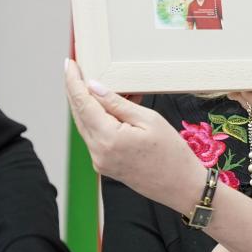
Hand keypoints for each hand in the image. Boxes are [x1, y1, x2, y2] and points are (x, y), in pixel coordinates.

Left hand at [64, 59, 205, 210]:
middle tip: (75, 68)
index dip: (73, 82)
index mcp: (108, 138)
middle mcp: (98, 151)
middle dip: (75, 90)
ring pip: (85, 125)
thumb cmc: (172, 153)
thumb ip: (117, 103)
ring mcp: (99, 161)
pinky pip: (95, 136)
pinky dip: (98, 119)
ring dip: (87, 104)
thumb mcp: (149, 120)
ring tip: (95, 85)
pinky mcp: (104, 165)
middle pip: (78, 114)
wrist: (182, 187)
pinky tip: (109, 108)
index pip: (82, 103)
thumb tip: (94, 88)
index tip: (69, 64)